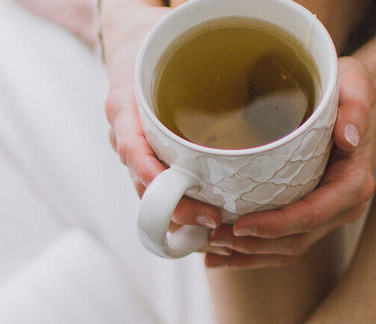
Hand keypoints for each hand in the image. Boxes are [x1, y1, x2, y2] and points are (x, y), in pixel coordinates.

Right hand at [103, 1, 227, 230]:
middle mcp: (124, 135)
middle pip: (143, 186)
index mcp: (123, 107)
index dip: (156, 179)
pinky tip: (210, 222)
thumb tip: (251, 39)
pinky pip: (159, 190)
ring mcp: (134, 152)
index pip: (134, 150)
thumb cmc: (152, 40)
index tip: (184, 194)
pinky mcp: (148, 160)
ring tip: (216, 231)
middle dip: (176, 210)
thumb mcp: (166, 41)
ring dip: (180, 217)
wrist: (130, 42)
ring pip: (150, 195)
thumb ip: (196, 49)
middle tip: (214, 221)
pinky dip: (180, 209)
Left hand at [209, 15, 375, 269]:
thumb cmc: (348, 90)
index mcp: (353, 183)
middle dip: (253, 245)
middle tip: (213, 237)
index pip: (311, 215)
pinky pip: (283, 244)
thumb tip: (349, 138)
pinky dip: (252, 252)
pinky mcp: (312, 218)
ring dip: (249, 254)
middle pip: (296, 240)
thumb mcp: (355, 85)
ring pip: (288, 249)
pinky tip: (221, 255)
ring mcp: (328, 216)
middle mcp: (343, 207)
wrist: (354, 102)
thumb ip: (357, 106)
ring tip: (211, 248)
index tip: (240, 224)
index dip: (275, 225)